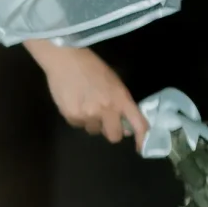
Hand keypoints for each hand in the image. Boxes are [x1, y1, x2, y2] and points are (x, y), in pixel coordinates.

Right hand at [25, 39, 146, 147]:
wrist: (66, 60)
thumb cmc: (93, 67)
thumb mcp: (114, 82)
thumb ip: (121, 103)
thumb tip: (124, 125)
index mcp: (121, 99)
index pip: (138, 125)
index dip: (141, 138)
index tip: (140, 146)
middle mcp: (106, 110)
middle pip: (114, 136)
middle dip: (111, 130)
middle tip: (105, 120)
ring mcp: (88, 115)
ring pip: (94, 131)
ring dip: (93, 123)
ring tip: (86, 105)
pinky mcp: (71, 117)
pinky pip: (79, 125)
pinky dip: (78, 118)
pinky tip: (75, 103)